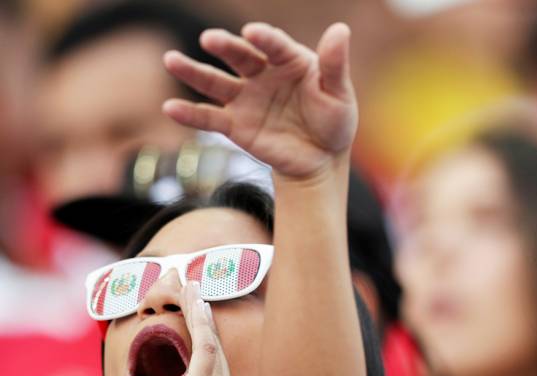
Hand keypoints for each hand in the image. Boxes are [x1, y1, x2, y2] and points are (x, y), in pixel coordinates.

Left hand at [139, 282, 246, 375]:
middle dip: (208, 322)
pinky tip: (194, 294)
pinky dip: (200, 316)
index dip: (211, 351)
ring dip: (200, 310)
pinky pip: (206, 343)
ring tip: (190, 283)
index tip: (205, 331)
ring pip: (212, 343)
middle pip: (221, 355)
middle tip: (196, 289)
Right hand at [162, 22, 356, 180]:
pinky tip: (171, 109)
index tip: (253, 33)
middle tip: (209, 39)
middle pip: (239, 56)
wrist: (322, 160)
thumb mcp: (339, 95)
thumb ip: (335, 65)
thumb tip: (340, 29)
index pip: (275, 45)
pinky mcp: (235, 125)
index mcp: (289, 60)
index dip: (265, 39)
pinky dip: (190, 115)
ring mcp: (246, 98)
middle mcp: (262, 74)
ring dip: (193, 71)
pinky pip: (210, 118)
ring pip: (215, 82)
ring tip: (171, 60)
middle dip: (225, 46)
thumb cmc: (334, 121)